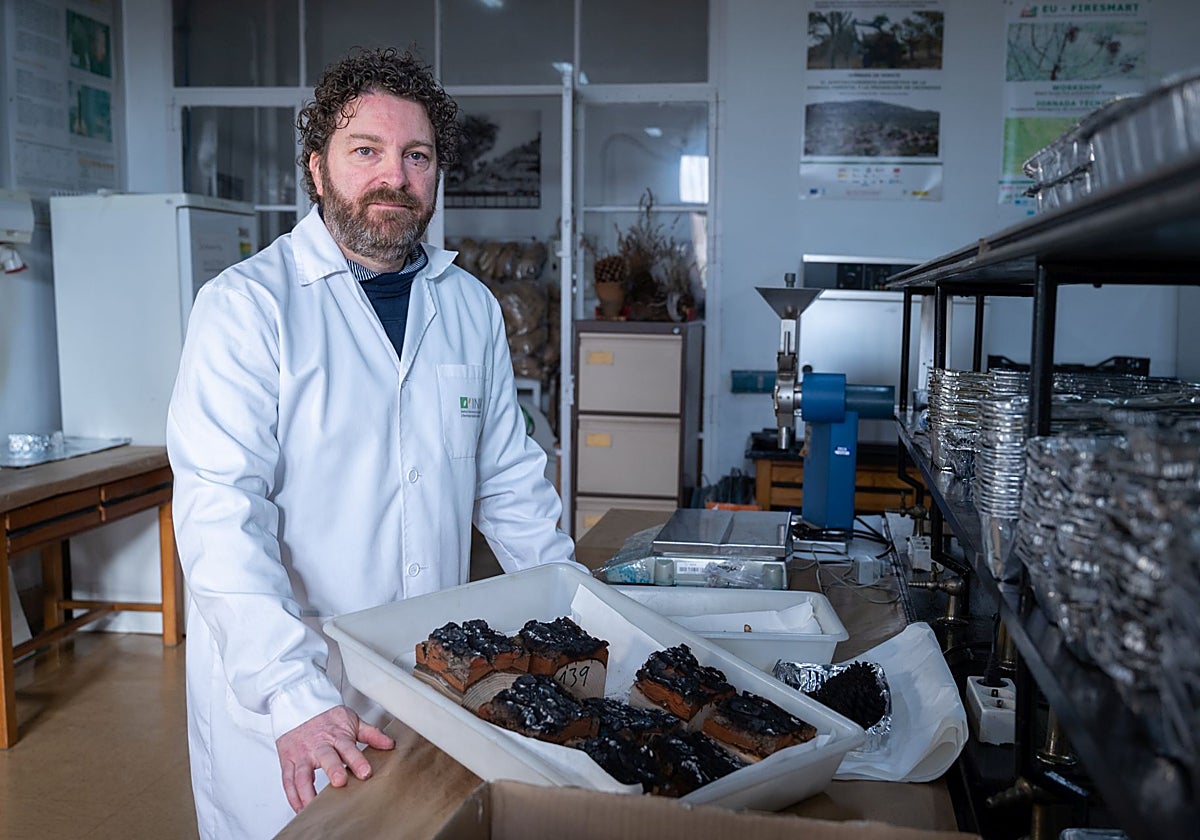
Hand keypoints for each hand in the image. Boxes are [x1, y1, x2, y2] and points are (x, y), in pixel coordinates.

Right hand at [275, 705, 394, 812]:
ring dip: (307, 791)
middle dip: (332, 770)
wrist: (300, 704)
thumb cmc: (328, 717)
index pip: (348, 748)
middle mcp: (318, 746)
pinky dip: (293, 796)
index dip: (357, 760)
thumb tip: (389, 744)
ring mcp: (301, 755)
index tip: (365, 772)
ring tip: (314, 806)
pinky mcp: (287, 761)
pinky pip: (288, 781)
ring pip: (302, 774)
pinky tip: (300, 808)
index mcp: (336, 736)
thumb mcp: (352, 720)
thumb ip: (371, 734)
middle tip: (340, 782)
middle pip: (325, 758)